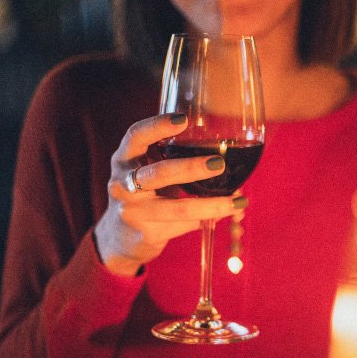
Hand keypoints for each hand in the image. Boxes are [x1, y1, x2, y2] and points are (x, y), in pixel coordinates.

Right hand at [94, 113, 246, 276]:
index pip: (136, 137)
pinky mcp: (146, 234)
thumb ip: (172, 158)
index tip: (183, 119)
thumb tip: (224, 154)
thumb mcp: (148, 171)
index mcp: (124, 159)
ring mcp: (132, 211)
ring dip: (209, 205)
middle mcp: (122, 183)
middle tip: (219, 163)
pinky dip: (204, 220)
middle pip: (159, 173)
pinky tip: (221, 217)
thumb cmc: (145, 194)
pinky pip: (182, 226)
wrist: (120, 238)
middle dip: (191, 168)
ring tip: (236, 202)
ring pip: (176, 208)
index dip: (157, 126)